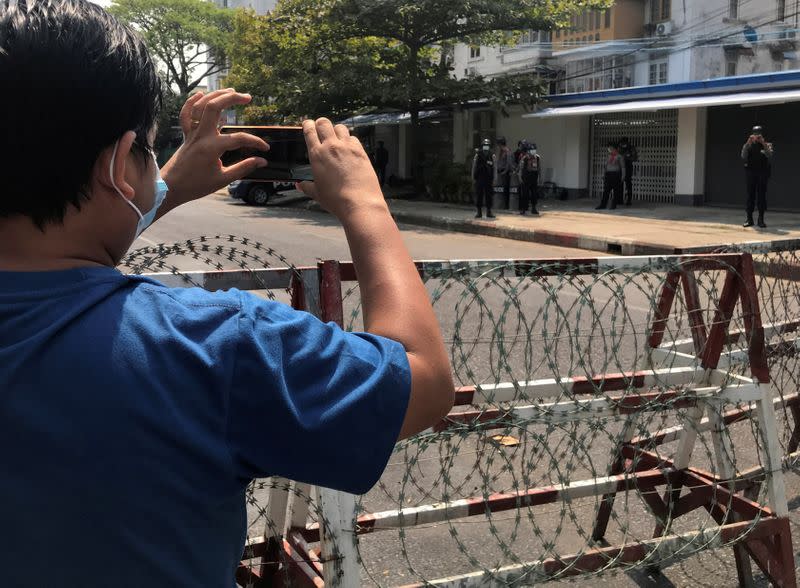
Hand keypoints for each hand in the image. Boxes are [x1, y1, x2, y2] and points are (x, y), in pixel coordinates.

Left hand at [160, 89, 268, 205]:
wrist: (171, 188)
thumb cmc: (196, 186)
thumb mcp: (223, 179)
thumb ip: (244, 168)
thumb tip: (262, 161)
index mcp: (212, 147)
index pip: (239, 139)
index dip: (255, 142)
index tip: (265, 149)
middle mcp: (201, 135)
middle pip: (215, 107)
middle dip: (232, 98)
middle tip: (248, 97)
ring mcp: (192, 133)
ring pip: (201, 106)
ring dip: (216, 95)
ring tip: (231, 91)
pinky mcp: (186, 135)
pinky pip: (186, 114)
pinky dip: (191, 102)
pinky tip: (200, 94)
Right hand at [297, 118, 385, 219]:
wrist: (359, 203)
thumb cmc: (337, 200)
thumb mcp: (317, 194)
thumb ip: (307, 187)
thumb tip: (300, 185)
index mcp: (317, 155)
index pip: (309, 131)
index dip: (307, 125)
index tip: (307, 124)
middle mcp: (332, 147)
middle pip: (324, 123)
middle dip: (321, 123)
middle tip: (321, 128)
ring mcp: (347, 148)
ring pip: (340, 127)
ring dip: (336, 130)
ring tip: (336, 137)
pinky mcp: (361, 151)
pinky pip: (354, 138)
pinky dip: (350, 140)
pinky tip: (350, 147)